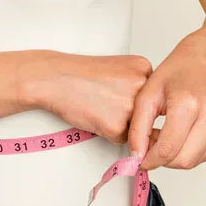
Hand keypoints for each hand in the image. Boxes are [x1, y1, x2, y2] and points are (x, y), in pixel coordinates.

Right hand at [27, 51, 153, 145]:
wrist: (55, 78)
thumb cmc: (80, 74)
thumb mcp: (118, 68)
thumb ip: (136, 85)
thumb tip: (150, 114)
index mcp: (144, 67)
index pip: (150, 95)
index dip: (130, 97)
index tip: (114, 91)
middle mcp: (142, 85)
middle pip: (145, 112)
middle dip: (127, 111)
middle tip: (104, 99)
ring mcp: (130, 106)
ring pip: (135, 127)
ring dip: (119, 123)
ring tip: (98, 105)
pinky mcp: (117, 126)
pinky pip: (121, 139)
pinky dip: (107, 132)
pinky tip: (94, 115)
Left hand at [127, 36, 205, 170]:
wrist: (204, 60)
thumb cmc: (175, 73)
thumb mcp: (146, 94)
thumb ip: (138, 128)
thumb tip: (137, 157)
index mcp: (188, 103)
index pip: (168, 150)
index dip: (151, 160)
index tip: (141, 159)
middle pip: (184, 160)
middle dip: (164, 160)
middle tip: (154, 145)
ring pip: (197, 160)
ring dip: (178, 155)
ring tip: (168, 135)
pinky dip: (193, 150)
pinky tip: (185, 134)